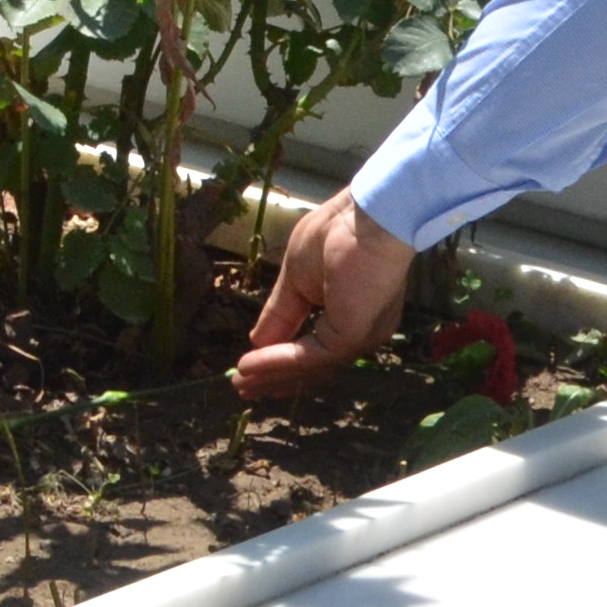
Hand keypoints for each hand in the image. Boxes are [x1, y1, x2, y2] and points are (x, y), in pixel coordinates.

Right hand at [235, 193, 416, 405]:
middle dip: (275, 378)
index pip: (315, 349)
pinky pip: (308, 357)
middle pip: (313, 367)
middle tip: (242, 389)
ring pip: (309, 367)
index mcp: (351, 316)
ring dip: (271, 374)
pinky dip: (277, 361)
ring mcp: (358, 337)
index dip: (281, 362)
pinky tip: (251, 364)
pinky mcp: (351, 336)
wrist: (366, 217)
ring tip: (241, 382)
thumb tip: (258, 341)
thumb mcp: (296, 277)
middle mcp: (359, 333)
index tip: (248, 372)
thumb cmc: (336, 233)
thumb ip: (282, 312)